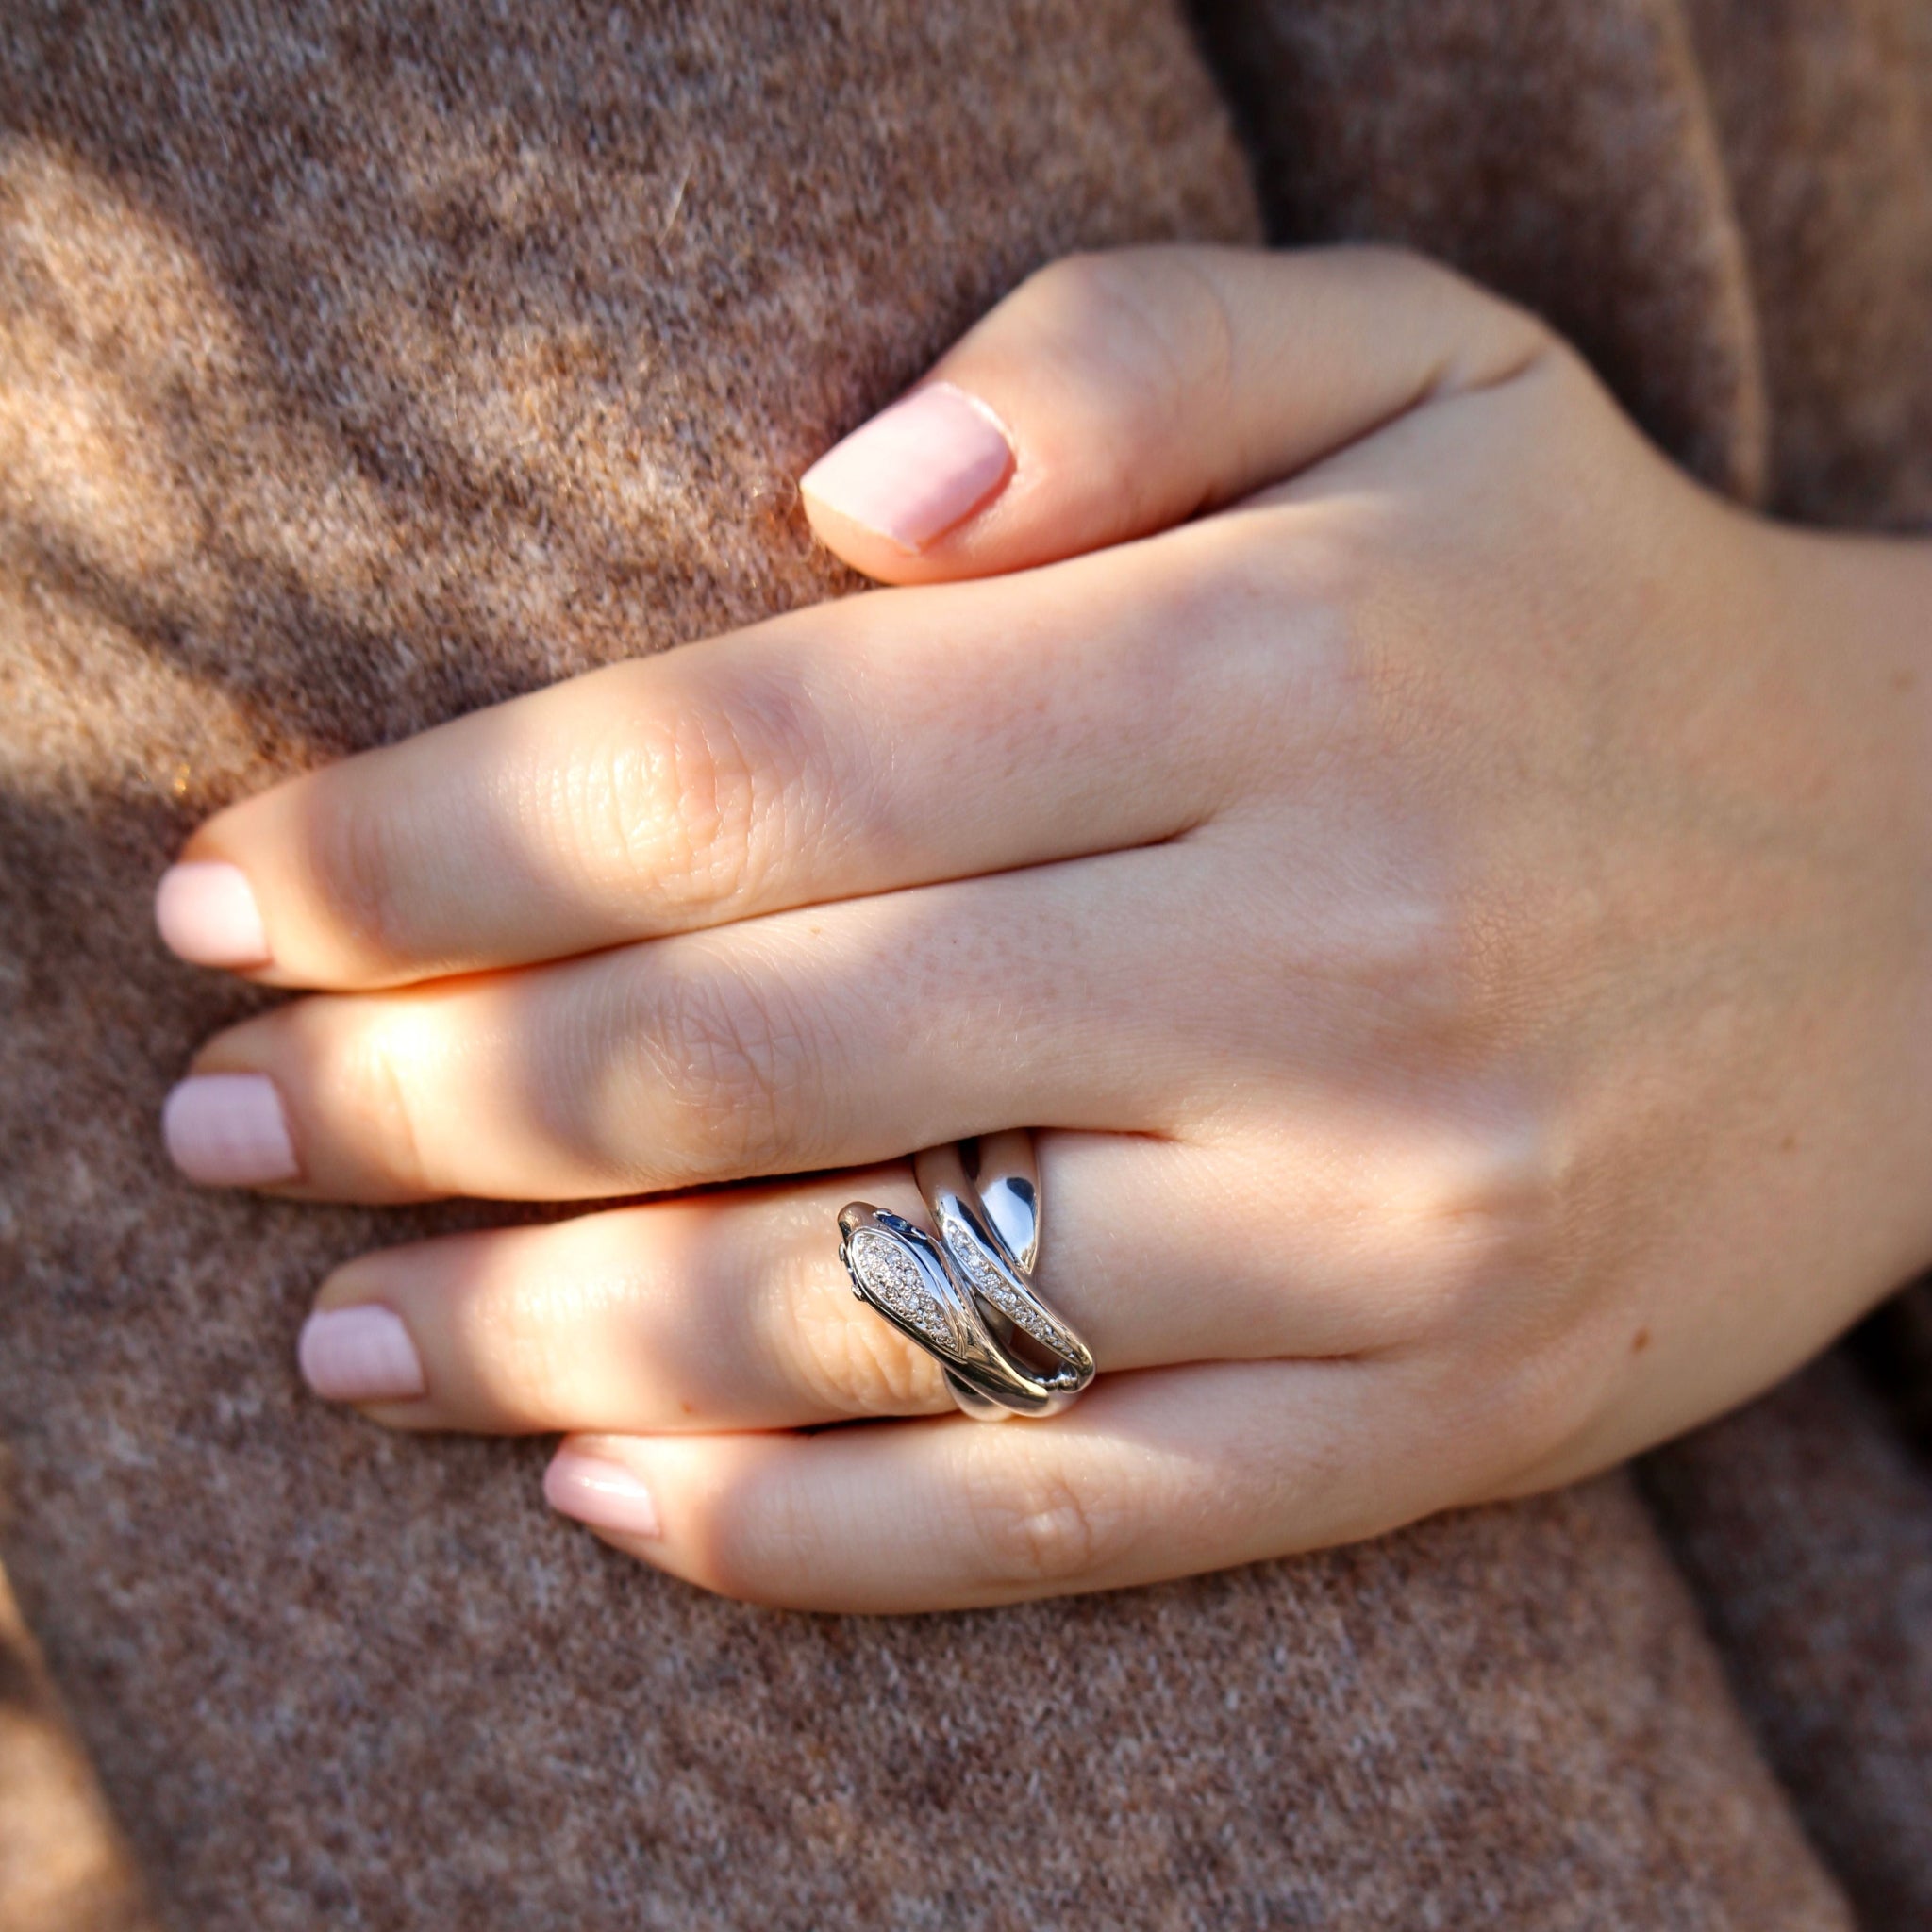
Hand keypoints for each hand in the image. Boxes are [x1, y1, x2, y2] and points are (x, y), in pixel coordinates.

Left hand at [156, 246, 1931, 1611]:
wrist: (1929, 904)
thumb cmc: (1598, 618)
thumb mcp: (1422, 368)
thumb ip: (1127, 352)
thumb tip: (842, 492)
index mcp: (1277, 667)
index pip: (738, 760)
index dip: (433, 838)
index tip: (226, 893)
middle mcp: (1320, 959)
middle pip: (737, 1046)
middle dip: (415, 1090)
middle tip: (217, 1126)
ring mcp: (1375, 1227)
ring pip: (858, 1313)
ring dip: (539, 1332)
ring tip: (339, 1336)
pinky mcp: (1422, 1417)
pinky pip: (1052, 1509)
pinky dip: (798, 1528)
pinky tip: (604, 1494)